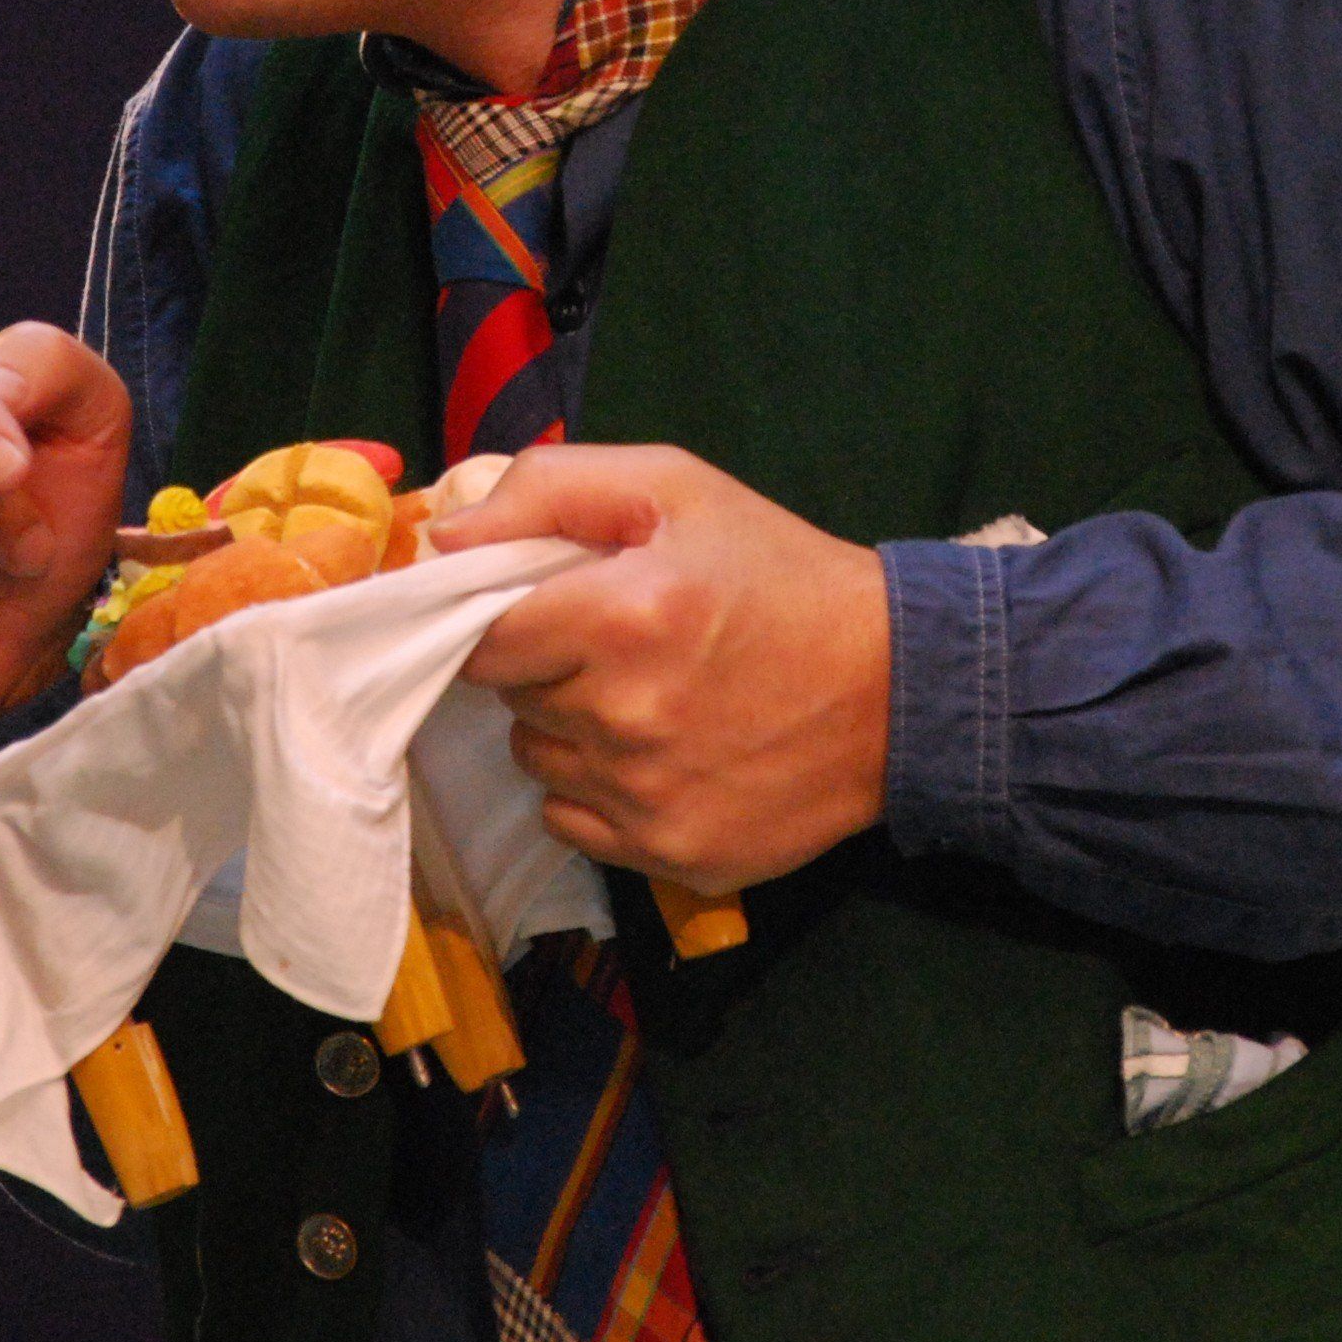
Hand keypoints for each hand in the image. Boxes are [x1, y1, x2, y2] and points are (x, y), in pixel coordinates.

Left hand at [440, 445, 890, 894]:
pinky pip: (571, 822)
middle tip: (619, 644)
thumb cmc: (779, 574)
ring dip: (571, 729)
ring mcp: (647, 797)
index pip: (482, 639)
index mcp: (624, 615)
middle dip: (548, 666)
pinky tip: (660, 754)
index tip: (547, 609)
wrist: (896, 688)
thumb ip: (549, 489)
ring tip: (647, 697)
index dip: (507, 618)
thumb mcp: (675, 487)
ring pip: (539, 759)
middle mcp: (627, 716)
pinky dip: (597, 791)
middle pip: (511, 699)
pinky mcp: (671, 854)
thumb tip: (445, 539)